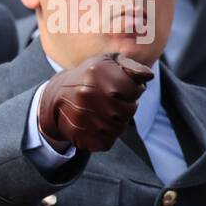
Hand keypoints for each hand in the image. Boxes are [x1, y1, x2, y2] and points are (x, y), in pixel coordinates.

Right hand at [38, 53, 153, 152]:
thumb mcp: (109, 63)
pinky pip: (106, 142)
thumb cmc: (91, 77)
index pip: (135, 90)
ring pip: (118, 128)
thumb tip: (148, 76)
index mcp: (97, 73)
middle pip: (129, 111)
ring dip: (117, 122)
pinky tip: (97, 124)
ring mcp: (82, 116)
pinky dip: (106, 136)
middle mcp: (88, 94)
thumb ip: (132, 67)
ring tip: (104, 112)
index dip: (133, 90)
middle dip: (126, 107)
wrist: (57, 96)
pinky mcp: (78, 134)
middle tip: (113, 102)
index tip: (122, 88)